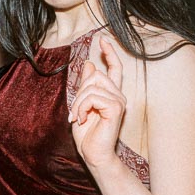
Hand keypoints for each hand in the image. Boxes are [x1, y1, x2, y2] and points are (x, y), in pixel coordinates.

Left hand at [69, 37, 127, 168]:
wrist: (93, 154)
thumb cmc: (88, 134)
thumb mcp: (82, 105)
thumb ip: (86, 86)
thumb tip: (90, 64)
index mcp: (111, 94)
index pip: (114, 68)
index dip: (110, 53)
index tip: (103, 40)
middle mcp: (118, 95)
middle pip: (96, 75)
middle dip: (80, 92)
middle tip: (75, 113)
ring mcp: (119, 101)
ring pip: (92, 86)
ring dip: (78, 102)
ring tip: (77, 118)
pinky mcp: (116, 108)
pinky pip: (93, 96)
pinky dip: (81, 108)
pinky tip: (81, 120)